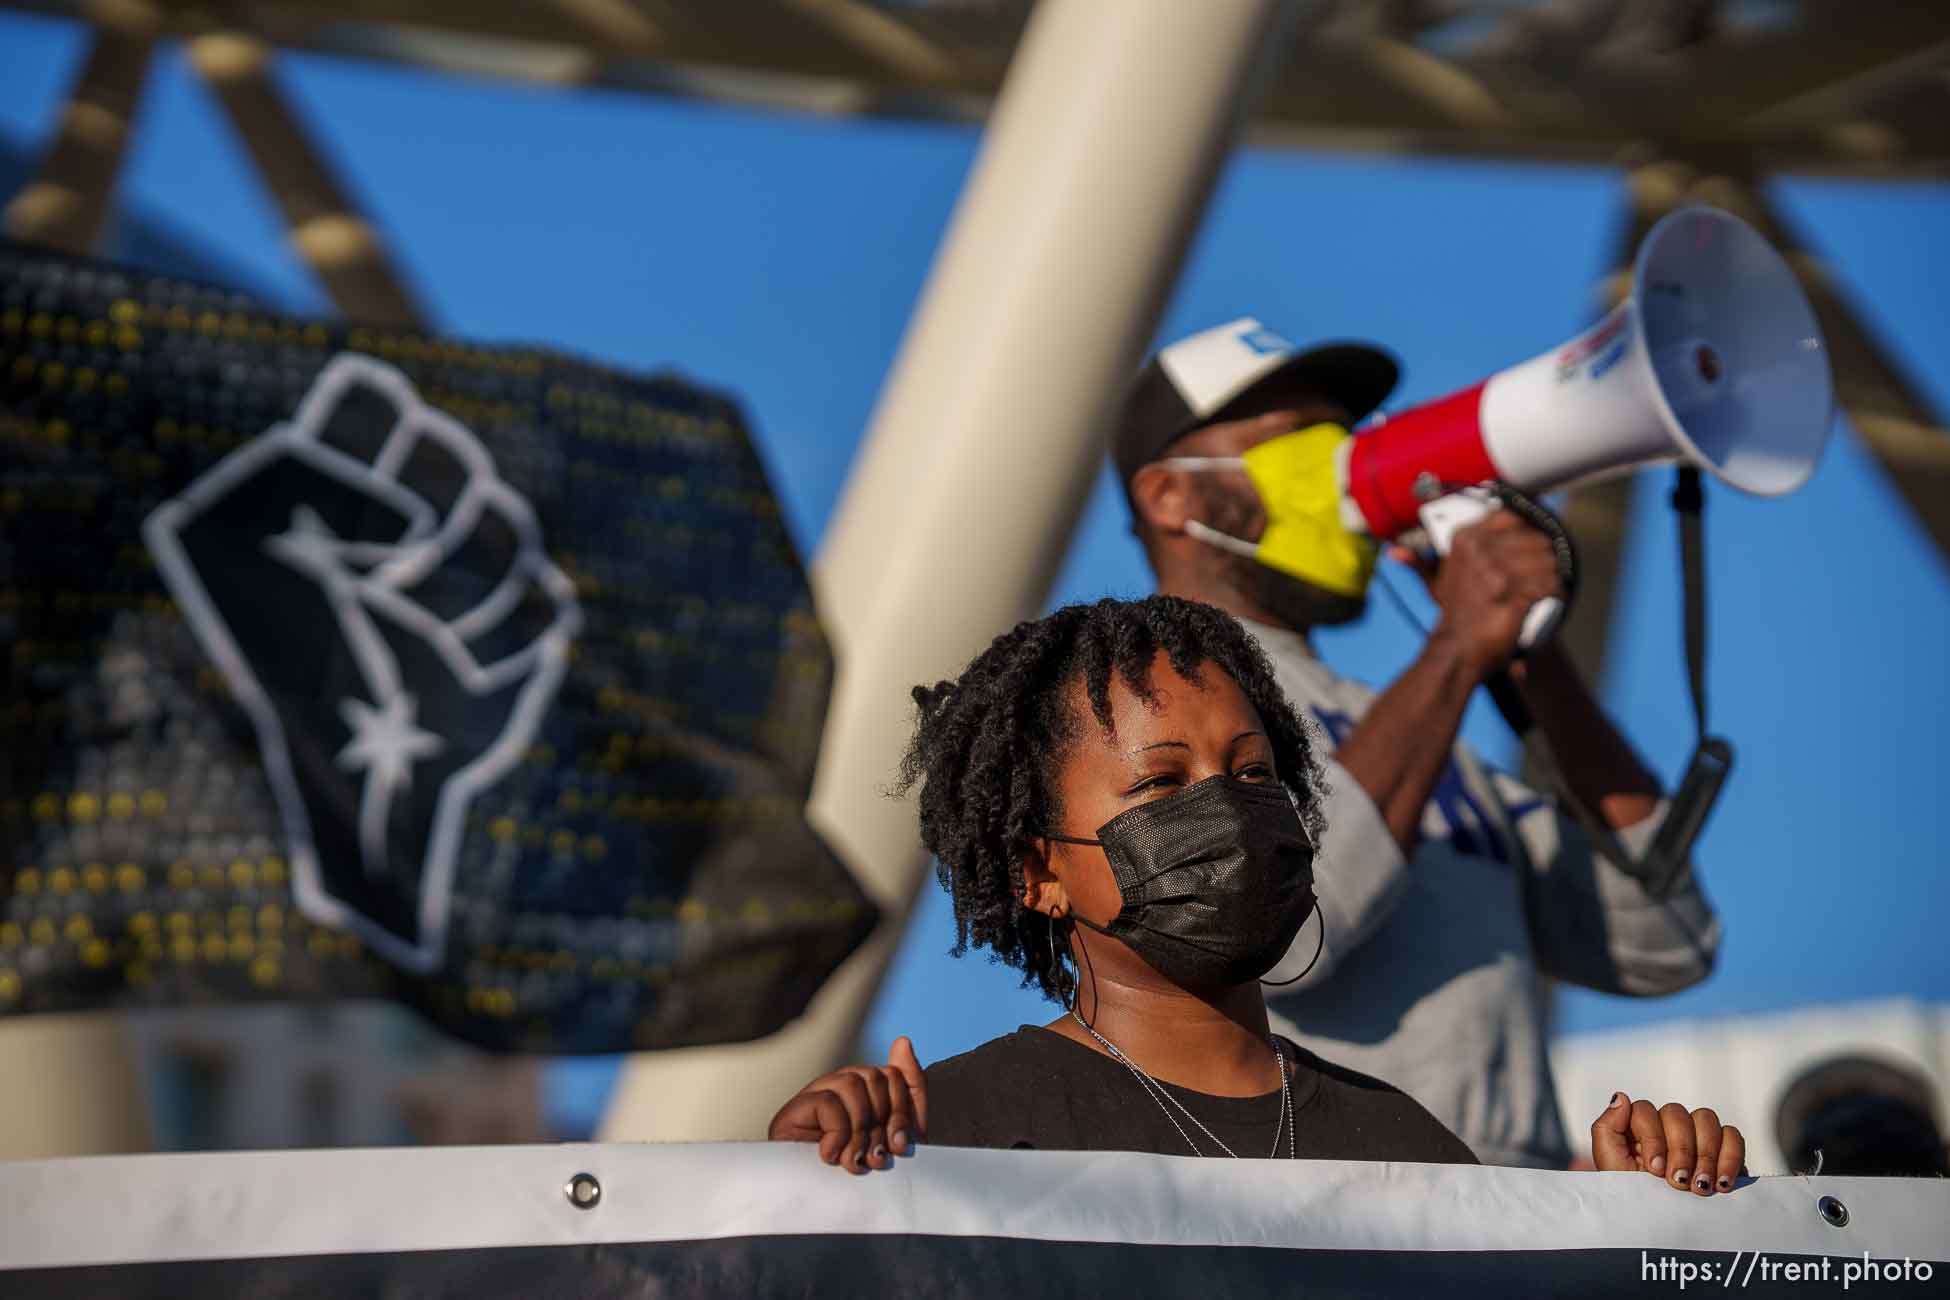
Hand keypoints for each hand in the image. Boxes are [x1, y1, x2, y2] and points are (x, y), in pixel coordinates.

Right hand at [766, 1036, 927, 1173]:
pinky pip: (827, 1102)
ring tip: (855, 1159)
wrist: (828, 1208)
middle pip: (876, 1077)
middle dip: (883, 1122)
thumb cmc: (863, 1170)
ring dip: (860, 1129)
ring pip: (851, 1084)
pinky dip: (837, 1132)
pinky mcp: (793, 1112)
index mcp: (865, 1089)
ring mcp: (815, 1095)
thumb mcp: (898, 1133)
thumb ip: (908, 1087)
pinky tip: (831, 1155)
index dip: (903, 1112)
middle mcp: (840, 1085)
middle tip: (876, 1156)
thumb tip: (903, 1040)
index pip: (895, 1075)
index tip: (900, 1146)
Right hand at [1405, 510, 1560, 675]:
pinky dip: (1556, 595)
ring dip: (1553, 577)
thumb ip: (1420, 562)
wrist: (1455, 652)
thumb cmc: (1454, 616)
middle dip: (1545, 559)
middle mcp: (1480, 551)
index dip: (1526, 532)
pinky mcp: (1514, 594)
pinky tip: (1551, 600)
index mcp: (1465, 540)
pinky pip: (1550, 586)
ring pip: (1548, 563)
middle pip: (1537, 540)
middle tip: (1541, 574)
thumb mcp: (1437, 582)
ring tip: (1546, 588)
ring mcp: (1497, 572)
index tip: (1528, 548)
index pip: (1512, 517)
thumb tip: (1395, 553)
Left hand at [1591, 1091, 1746, 1195]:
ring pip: (1706, 1118)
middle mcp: (1666, 1128)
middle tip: (1678, 1182)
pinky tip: (1722, 1183)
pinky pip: (1733, 1136)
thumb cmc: (1634, 1202)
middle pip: (1677, 1113)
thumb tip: (1621, 1097)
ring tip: (1700, 1187)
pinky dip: (1730, 1157)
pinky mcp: (1724, 1152)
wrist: (1665, 1235)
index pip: (1645, 1109)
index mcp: (1638, 1129)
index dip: (1651, 1137)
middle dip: (1680, 1150)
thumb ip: (1606, 1130)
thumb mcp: (1612, 1170)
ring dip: (1705, 1154)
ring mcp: (1697, 1137)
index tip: (1654, 1169)